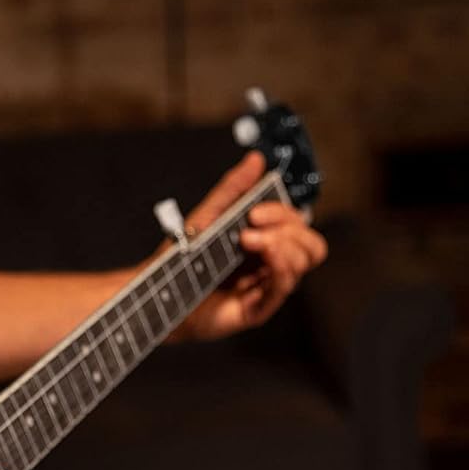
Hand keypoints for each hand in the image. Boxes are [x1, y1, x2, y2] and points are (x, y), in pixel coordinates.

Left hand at [167, 151, 327, 342]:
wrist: (157, 292)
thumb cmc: (179, 260)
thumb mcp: (207, 216)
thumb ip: (234, 189)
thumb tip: (256, 160)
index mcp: (263, 242)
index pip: (297, 225)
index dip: (283, 213)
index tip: (254, 211)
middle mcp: (269, 265)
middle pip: (311, 245)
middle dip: (289, 228)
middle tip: (252, 227)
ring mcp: (264, 287)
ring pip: (303, 263)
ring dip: (283, 245)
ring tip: (248, 242)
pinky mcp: (256, 309)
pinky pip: (283, 288)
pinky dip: (281, 267)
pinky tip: (266, 256)